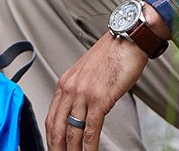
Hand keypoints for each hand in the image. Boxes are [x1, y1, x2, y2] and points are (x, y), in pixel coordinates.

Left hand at [46, 33, 148, 150]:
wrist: (128, 38)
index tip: (54, 148)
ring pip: (72, 131)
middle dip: (56, 148)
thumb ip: (80, 91)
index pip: (51, 117)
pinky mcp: (99, 98)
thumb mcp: (87, 72)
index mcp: (65, 83)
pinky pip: (90, 129)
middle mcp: (70, 88)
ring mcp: (84, 94)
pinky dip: (89, 146)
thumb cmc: (112, 54)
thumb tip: (80, 112)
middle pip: (56, 128)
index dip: (51, 138)